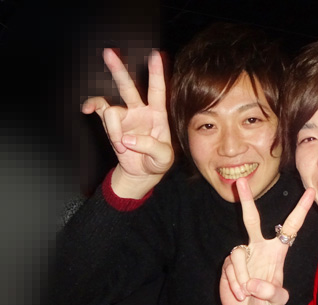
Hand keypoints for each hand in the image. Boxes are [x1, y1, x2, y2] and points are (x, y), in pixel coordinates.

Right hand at [82, 48, 173, 197]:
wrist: (142, 172)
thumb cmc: (158, 162)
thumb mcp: (164, 158)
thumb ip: (150, 147)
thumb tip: (128, 138)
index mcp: (157, 115)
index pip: (158, 91)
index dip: (156, 73)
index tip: (155, 55)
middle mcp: (140, 111)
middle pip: (128, 87)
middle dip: (118, 70)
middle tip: (108, 52)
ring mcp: (124, 115)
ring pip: (111, 111)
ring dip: (113, 132)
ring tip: (122, 147)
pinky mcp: (111, 123)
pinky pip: (98, 109)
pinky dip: (93, 109)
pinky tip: (87, 110)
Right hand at [220, 178, 315, 304]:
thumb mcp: (277, 302)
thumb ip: (272, 293)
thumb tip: (253, 283)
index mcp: (277, 252)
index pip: (290, 227)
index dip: (300, 210)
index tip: (311, 192)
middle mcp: (259, 248)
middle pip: (251, 219)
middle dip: (246, 200)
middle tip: (240, 181)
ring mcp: (243, 255)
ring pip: (238, 252)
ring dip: (241, 277)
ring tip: (246, 293)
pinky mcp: (228, 264)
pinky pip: (230, 266)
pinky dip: (234, 282)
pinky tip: (239, 294)